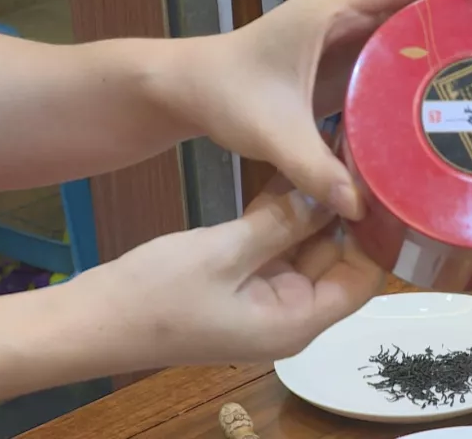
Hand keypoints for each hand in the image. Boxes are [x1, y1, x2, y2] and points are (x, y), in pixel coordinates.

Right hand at [73, 168, 384, 365]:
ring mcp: (265, 295)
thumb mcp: (224, 253)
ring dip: (313, 207)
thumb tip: (333, 195)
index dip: (376, 236)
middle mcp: (291, 311)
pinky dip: (281, 214)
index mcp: (297, 320)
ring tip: (333, 149)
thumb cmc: (157, 295)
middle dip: (346, 212)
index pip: (363, 279)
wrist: (89, 321)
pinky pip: (274, 243)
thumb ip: (281, 224)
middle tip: (359, 154)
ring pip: (306, 246)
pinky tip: (292, 168)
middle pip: (338, 258)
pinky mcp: (241, 278)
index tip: (382, 185)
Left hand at [157, 0, 471, 218]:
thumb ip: (310, 168)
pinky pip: (421, 43)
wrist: (195, 84)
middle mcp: (357, 8)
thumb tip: (362, 209)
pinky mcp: (363, 55)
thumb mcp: (267, 131)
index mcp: (338, 5)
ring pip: (437, 12)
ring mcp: (363, 30)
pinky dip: (458, 52)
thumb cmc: (226, 90)